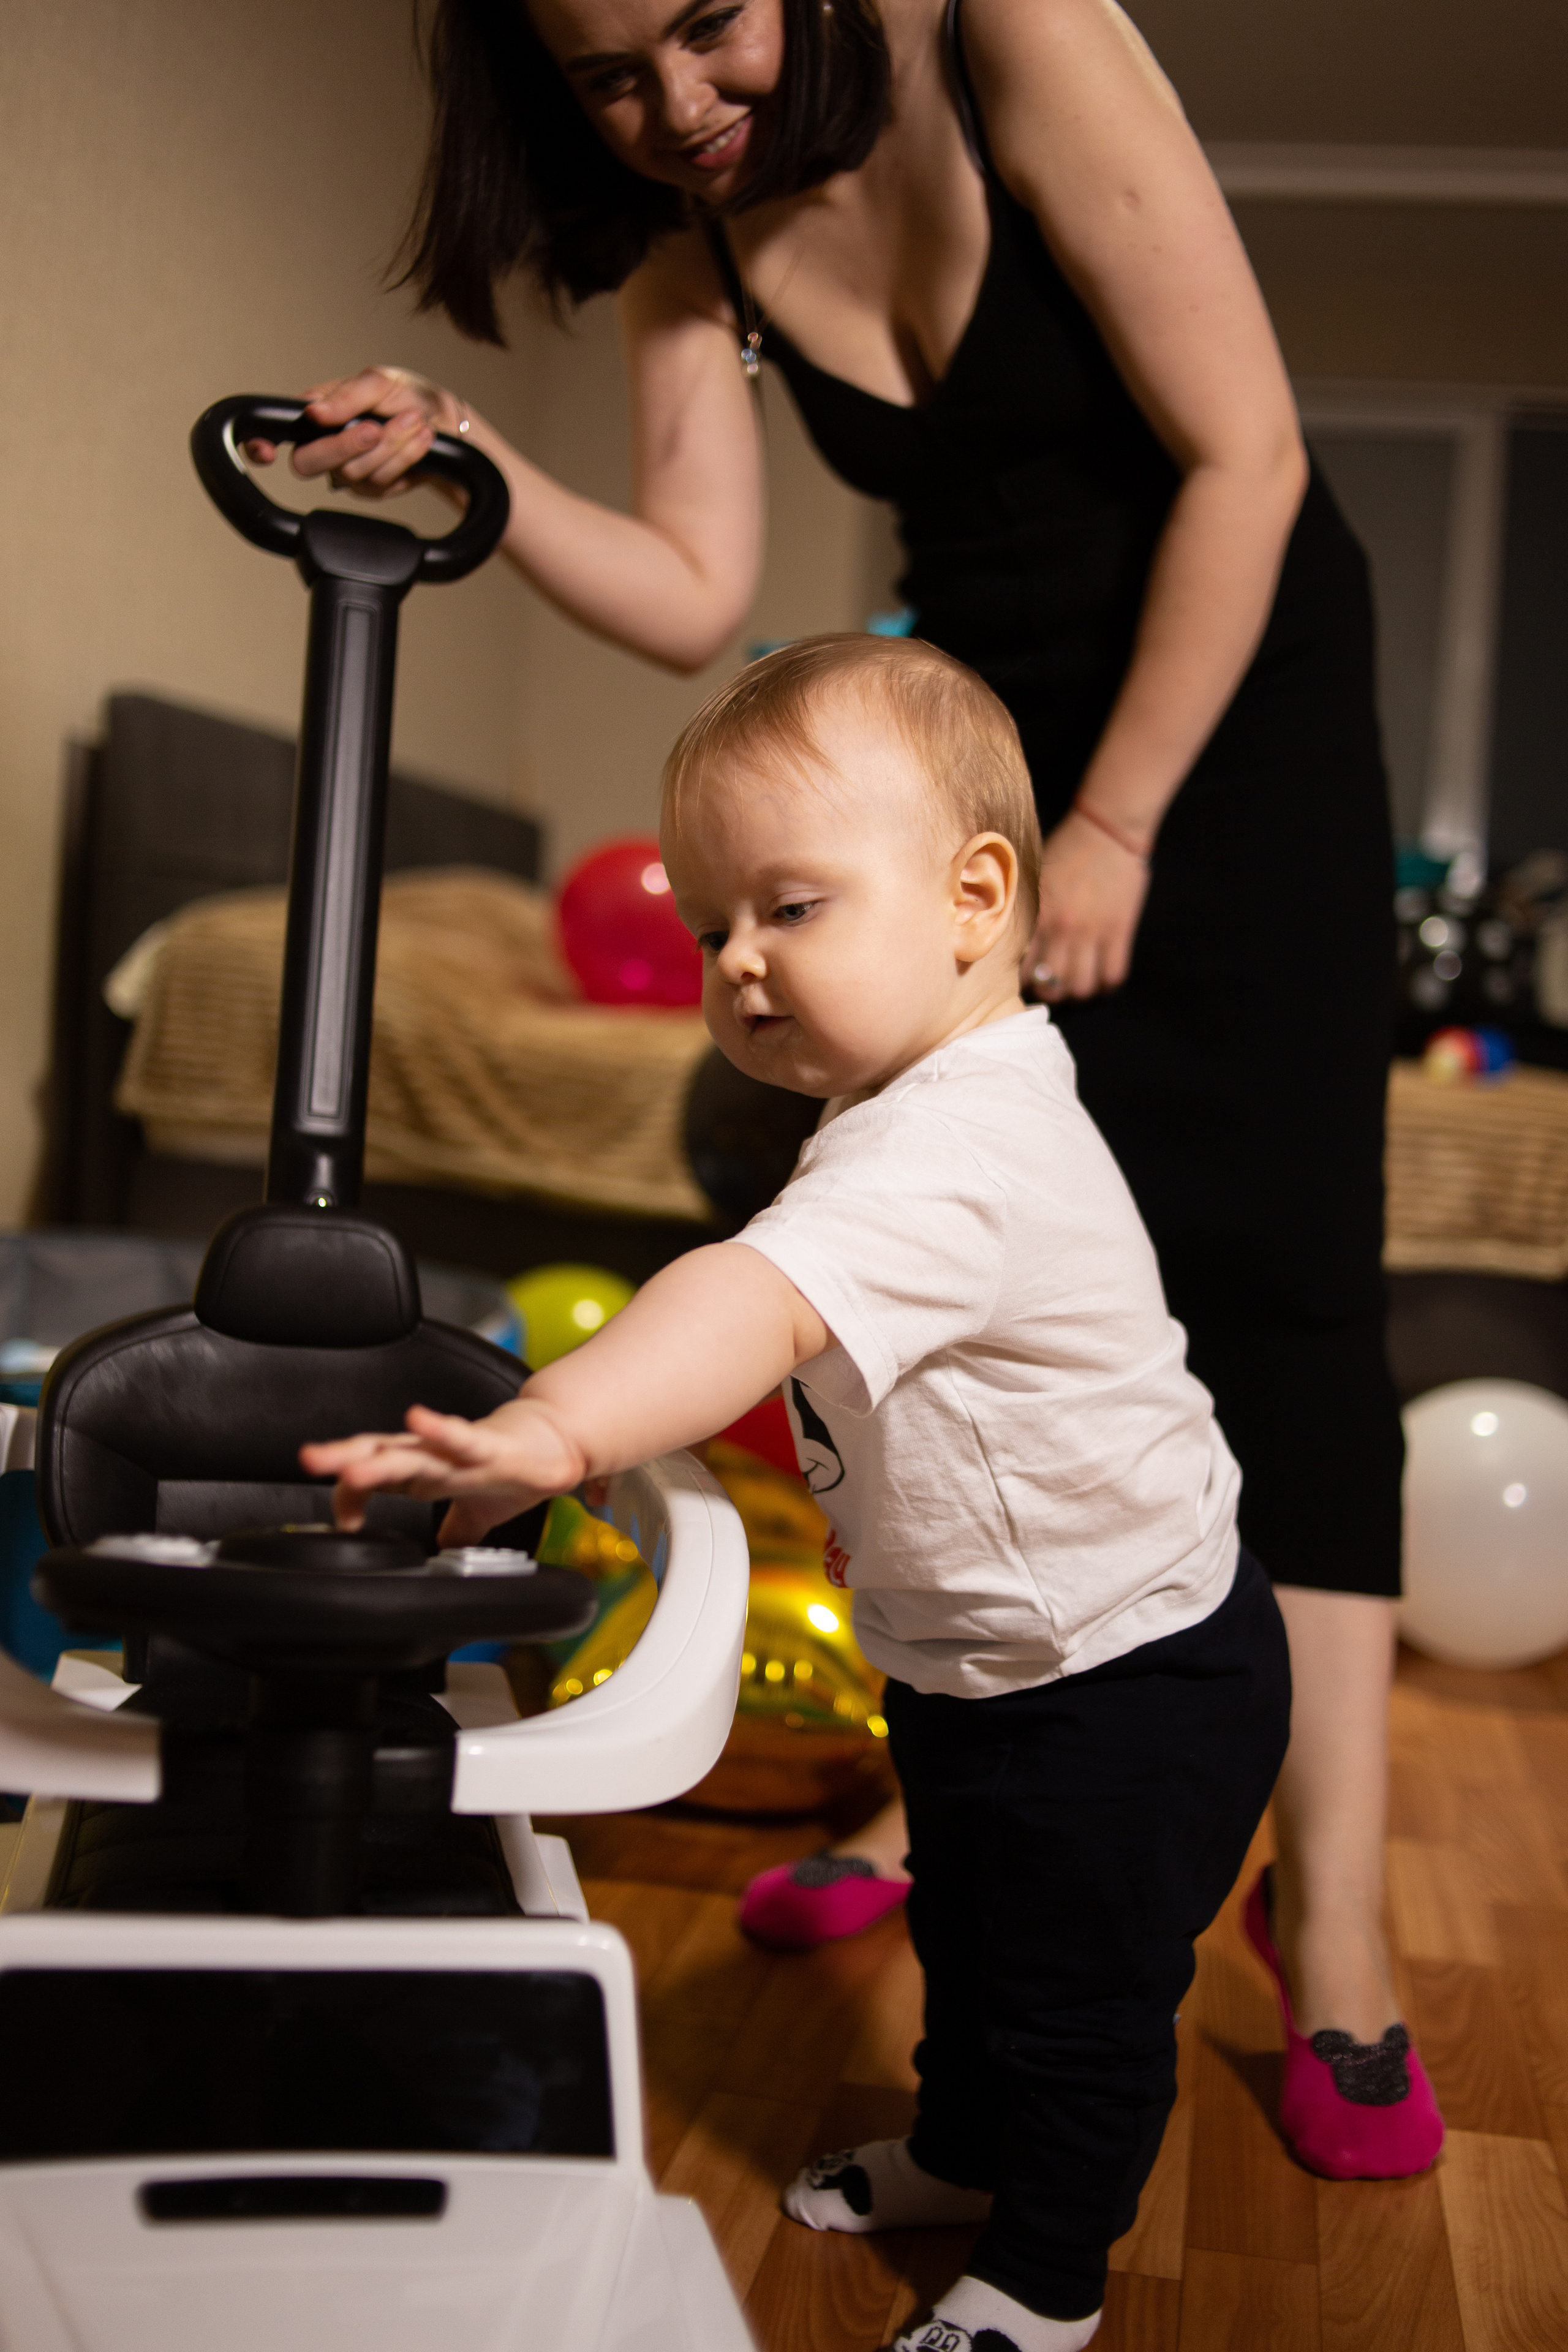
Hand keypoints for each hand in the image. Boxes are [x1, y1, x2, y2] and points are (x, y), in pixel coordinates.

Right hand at [243, 365, 461, 500]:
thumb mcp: (379, 381)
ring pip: (353, 471)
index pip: (277, 430)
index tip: (264, 450)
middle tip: (375, 427)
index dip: (259, 443)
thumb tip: (314, 412)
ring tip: (414, 420)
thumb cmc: (408, 396)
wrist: (449, 425)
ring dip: (391, 444)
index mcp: (317, 413)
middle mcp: (326, 445)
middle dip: (344, 445)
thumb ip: (346, 395)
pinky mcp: (373, 489)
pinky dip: (405, 455)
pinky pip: (381, 480)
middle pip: (308, 462)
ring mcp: (348, 471)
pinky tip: (421, 437)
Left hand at [300, 1398, 583, 1546]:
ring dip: (379, 1459)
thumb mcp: (474, 1514)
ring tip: (349, 1465)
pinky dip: (439, 1428)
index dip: (350, 1497)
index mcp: (422, 1471)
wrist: (556, 1444)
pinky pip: (462, 1438)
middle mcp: (431, 1456)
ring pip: (412, 1452)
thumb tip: (439, 1560)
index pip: (374, 1478)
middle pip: (378, 1455)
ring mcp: (457, 1450)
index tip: (343, 1524)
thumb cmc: (512, 1470)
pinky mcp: (490, 1447)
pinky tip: (418, 1419)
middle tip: (309, 1459)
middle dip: (342, 1458)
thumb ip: (452, 1531)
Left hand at [1025, 808, 1150, 999]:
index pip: (1021, 969)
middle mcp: (1061, 929)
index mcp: (1035, 916)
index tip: (1024, 981)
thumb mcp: (1032, 878)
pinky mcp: (1120, 930)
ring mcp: (1092, 932)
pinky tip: (1101, 979)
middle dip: (1048, 993)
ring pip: (1082, 987)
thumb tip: (1007, 936)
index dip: (1021, 982)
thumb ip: (1023, 909)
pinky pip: (1113, 975)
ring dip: (1078, 992)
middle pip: (1051, 986)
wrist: (1106, 828)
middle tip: (1050, 987)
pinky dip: (1106, 985)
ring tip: (1076, 985)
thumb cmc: (1065, 849)